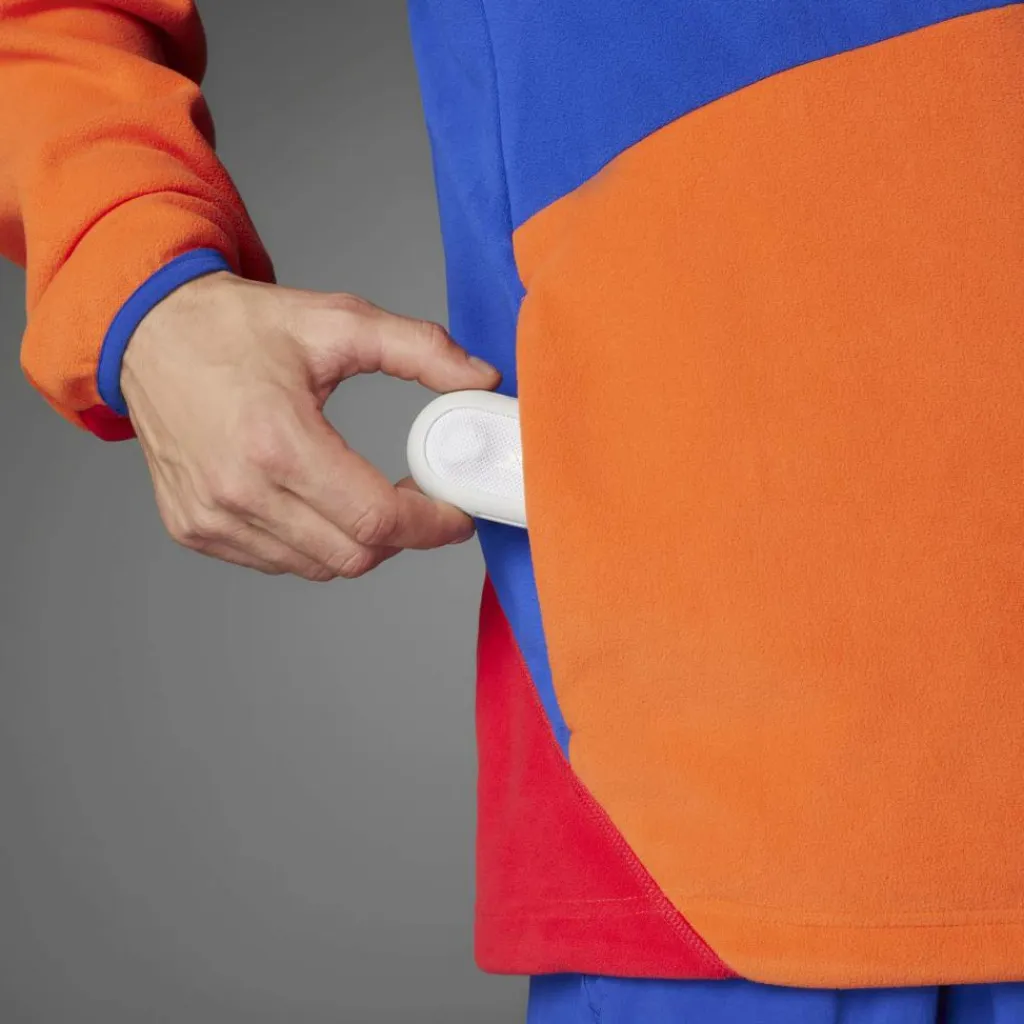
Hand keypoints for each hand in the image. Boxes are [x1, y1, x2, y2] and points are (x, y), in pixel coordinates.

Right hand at [120, 271, 499, 580]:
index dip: (432, 525)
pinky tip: (318, 503)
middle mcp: (238, 490)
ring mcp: (211, 517)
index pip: (377, 519)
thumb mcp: (337, 320)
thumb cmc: (237, 327)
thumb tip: (480, 379)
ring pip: (319, 566)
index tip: (456, 514)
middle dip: (402, 536)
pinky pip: (278, 561)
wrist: (149, 334)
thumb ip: (419, 348)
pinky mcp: (194, 529)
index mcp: (277, 440)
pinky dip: (312, 544)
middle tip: (418, 501)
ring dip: (358, 541)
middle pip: (355, 555)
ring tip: (368, 497)